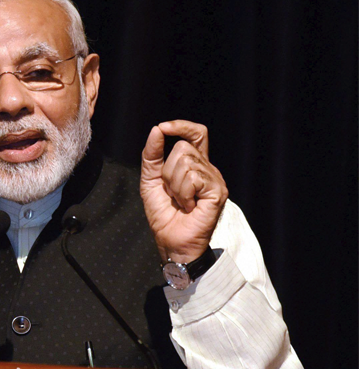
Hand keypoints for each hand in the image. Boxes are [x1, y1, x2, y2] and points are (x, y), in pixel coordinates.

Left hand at [140, 120, 227, 262]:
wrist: (171, 242)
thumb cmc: (164, 215)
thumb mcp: (151, 180)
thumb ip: (152, 155)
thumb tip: (157, 130)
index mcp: (195, 165)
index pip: (196, 134)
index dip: (182, 126)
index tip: (164, 128)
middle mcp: (208, 169)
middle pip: (184, 147)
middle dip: (168, 170)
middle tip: (173, 193)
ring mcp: (215, 179)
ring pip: (186, 161)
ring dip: (174, 185)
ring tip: (181, 201)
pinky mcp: (218, 191)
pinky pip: (193, 177)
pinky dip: (183, 193)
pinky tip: (189, 206)